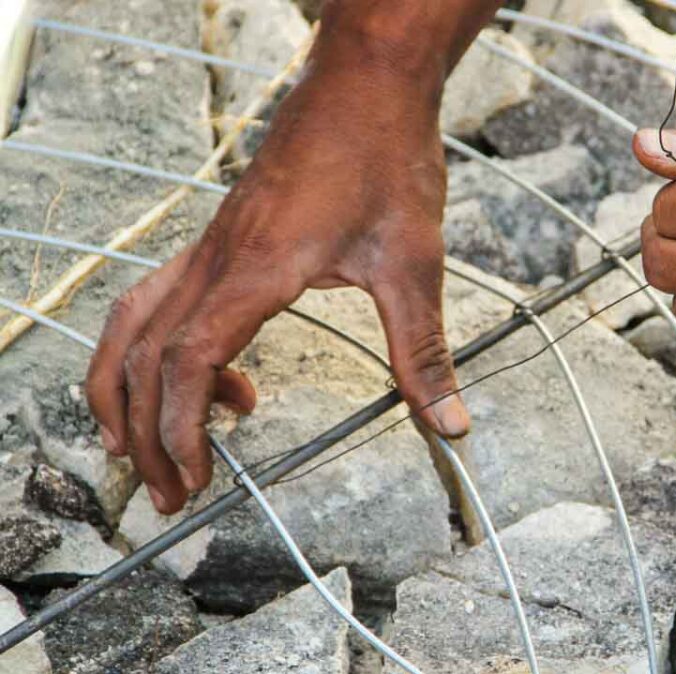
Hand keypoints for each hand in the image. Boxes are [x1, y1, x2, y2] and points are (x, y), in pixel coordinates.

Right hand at [86, 46, 468, 513]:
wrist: (365, 85)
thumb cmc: (385, 160)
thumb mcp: (415, 263)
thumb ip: (423, 349)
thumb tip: (451, 423)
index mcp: (256, 269)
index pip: (188, 361)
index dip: (180, 427)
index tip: (195, 480)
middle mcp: (218, 258)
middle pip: (143, 354)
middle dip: (145, 430)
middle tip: (169, 492)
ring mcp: (213, 244)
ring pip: (133, 322)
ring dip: (130, 388)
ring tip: (154, 446)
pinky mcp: (225, 236)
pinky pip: (163, 298)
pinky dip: (164, 347)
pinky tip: (225, 376)